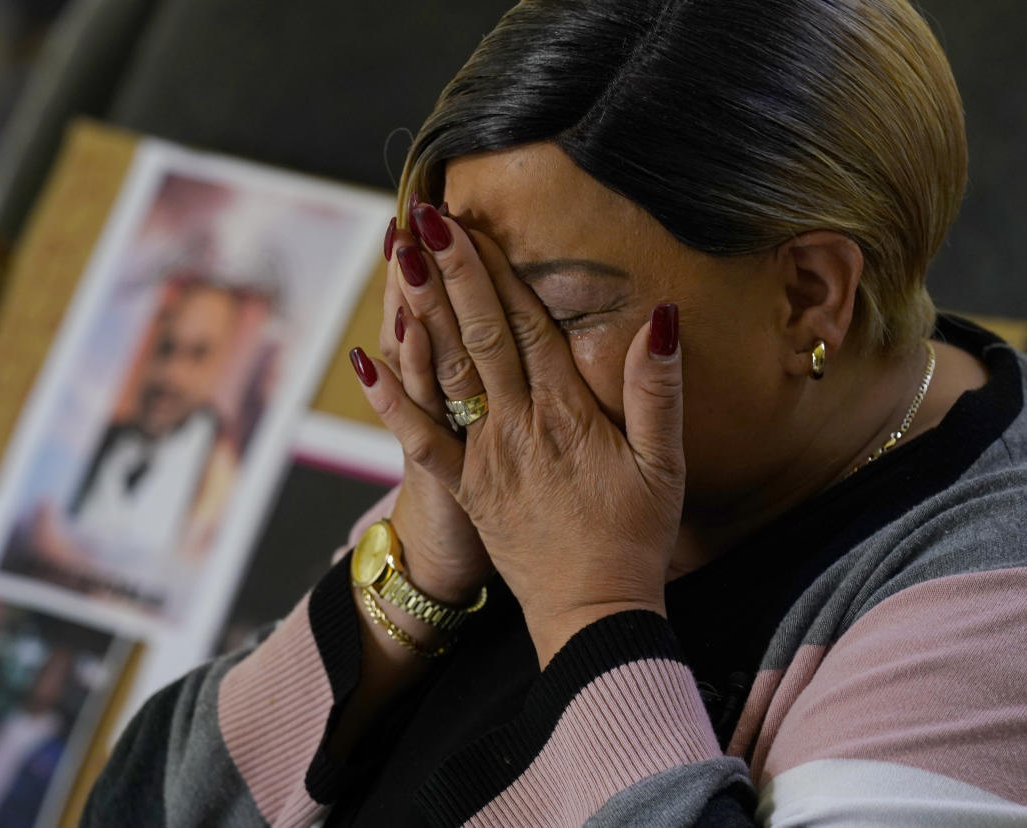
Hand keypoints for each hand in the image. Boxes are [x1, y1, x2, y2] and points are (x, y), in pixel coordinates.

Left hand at [355, 205, 685, 665]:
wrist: (594, 612)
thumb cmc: (636, 536)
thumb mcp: (666, 463)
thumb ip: (659, 390)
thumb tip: (661, 319)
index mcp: (569, 414)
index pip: (528, 325)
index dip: (497, 271)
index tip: (472, 225)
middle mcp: (518, 426)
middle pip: (481, 334)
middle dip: (452, 272)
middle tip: (424, 219)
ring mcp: (485, 457)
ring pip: (448, 373)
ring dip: (421, 314)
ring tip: (398, 263)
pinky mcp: (465, 489)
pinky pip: (420, 441)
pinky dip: (391, 401)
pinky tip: (365, 361)